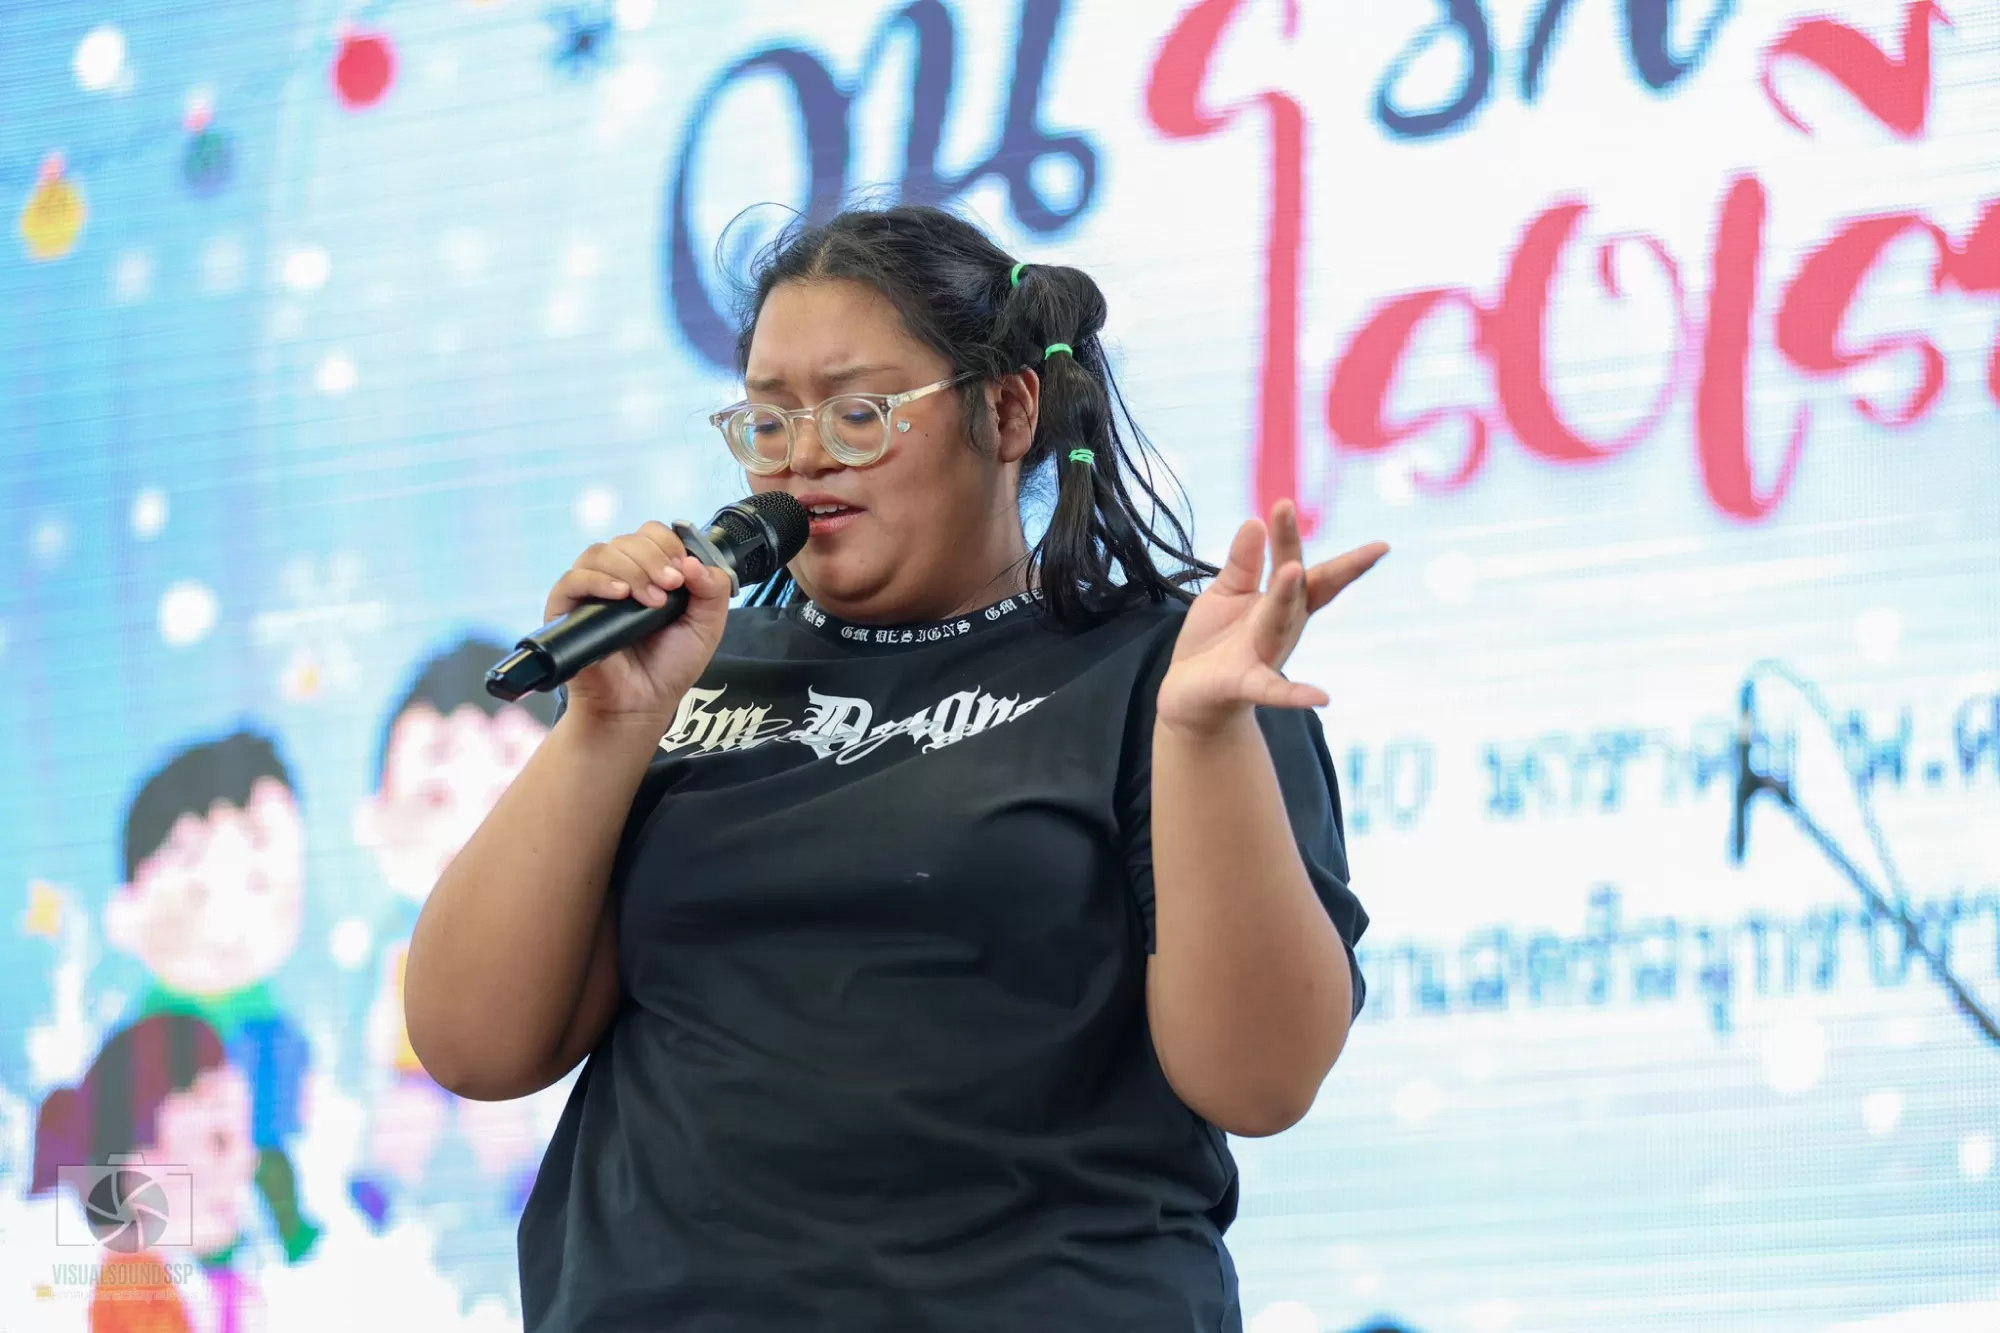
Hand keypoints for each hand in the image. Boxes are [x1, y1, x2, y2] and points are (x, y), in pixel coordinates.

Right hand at [545, 522, 732, 728]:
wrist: (641, 704)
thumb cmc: (669, 666)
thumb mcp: (706, 626)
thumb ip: (713, 590)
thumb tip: (694, 561)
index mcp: (647, 572)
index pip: (651, 534)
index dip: (668, 545)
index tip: (683, 572)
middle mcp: (616, 574)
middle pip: (627, 540)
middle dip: (654, 558)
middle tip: (671, 586)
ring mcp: (589, 590)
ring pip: (601, 553)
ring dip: (632, 570)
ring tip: (652, 600)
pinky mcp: (565, 608)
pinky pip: (573, 579)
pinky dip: (598, 581)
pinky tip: (619, 595)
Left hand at [1156, 500, 1386, 735]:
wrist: (1191, 693)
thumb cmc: (1216, 640)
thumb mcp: (1226, 593)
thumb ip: (1242, 562)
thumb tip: (1255, 521)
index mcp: (1279, 599)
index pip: (1293, 563)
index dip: (1291, 535)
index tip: (1285, 501)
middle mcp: (1282, 623)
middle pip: (1296, 587)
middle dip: (1295, 554)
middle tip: (1290, 513)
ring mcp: (1266, 653)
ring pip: (1277, 622)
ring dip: (1285, 597)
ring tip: (1292, 572)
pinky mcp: (1246, 683)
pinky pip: (1273, 689)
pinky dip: (1296, 694)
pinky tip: (1321, 698)